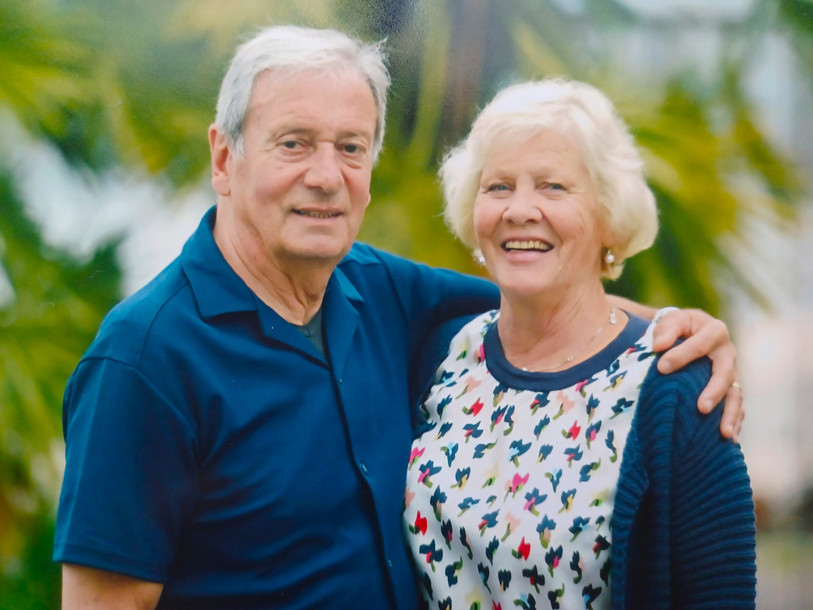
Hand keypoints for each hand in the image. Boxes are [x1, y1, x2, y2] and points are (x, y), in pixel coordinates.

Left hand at [652, 308, 742, 440]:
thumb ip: (665, 329)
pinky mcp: (730, 389)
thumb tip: (658, 346)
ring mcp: (732, 373)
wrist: (692, 331)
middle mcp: (728, 353)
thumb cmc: (679, 327)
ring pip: (735, 395)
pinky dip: (734, 422)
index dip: (681, 356)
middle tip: (701, 408)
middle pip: (725, 374)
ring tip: (723, 433)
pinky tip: (729, 440)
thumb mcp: (672, 320)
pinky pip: (736, 407)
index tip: (661, 368)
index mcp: (715, 332)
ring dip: (730, 414)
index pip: (700, 345)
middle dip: (714, 391)